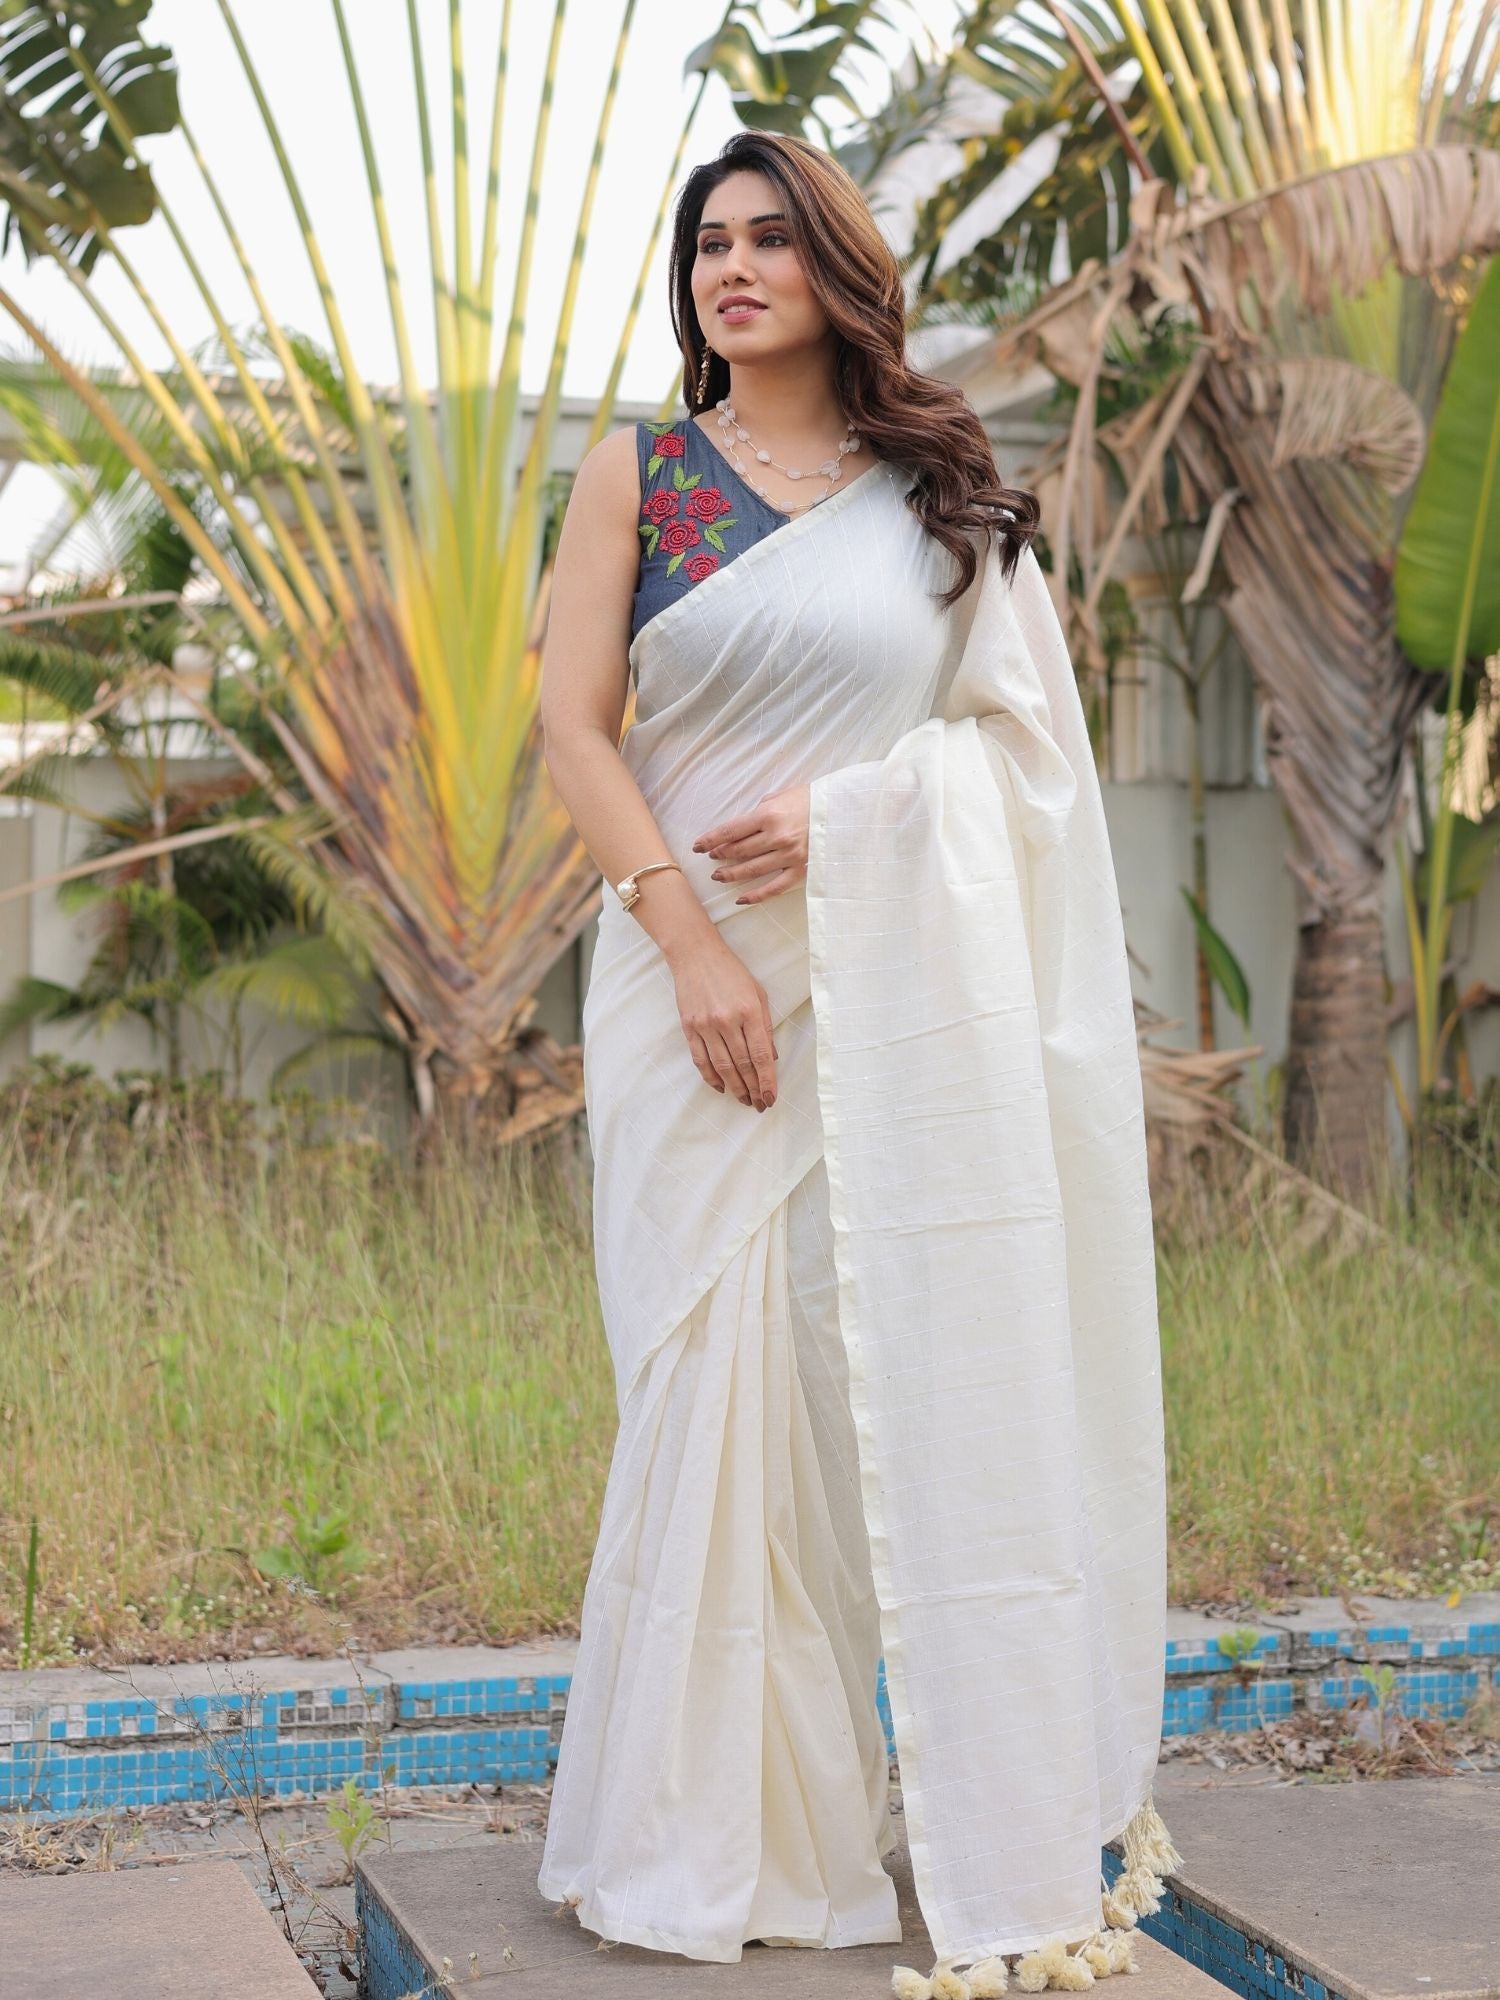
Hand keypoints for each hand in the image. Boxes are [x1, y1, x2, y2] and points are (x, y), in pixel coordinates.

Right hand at [670, 933, 778, 1110]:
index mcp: (749, 1011)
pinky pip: (701, 1060)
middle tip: (760, 1104)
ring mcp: (706, 1025)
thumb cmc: (731, 972)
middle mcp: (727, 1021)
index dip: (767, 1080)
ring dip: (735, 1088)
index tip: (771, 1097)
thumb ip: (766, 1026)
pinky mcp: (689, 1027)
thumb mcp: (758, 993)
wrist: (695, 954)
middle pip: (742, 1065)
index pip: (761, 1055)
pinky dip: (711, 1077)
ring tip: (744, 1100)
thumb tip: (771, 1058)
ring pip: (722, 1067)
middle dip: (753, 1089)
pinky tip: (721, 1087)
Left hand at [692, 784, 809, 903]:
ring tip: (718, 876)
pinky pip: (775, 887)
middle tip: (711, 858)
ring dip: (732, 874)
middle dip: (720, 855)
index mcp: (768, 815)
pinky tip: (741, 899)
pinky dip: (756, 895)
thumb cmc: (813, 798)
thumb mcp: (783, 795)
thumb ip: (762, 808)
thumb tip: (747, 822)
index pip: (731, 830)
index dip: (711, 838)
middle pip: (739, 850)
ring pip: (752, 869)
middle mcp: (776, 837)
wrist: (845, 809)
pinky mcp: (801, 870)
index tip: (698, 845)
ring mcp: (789, 855)